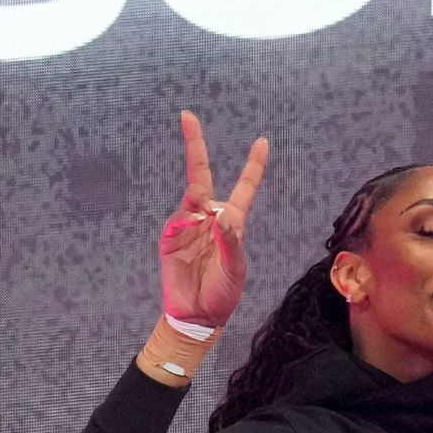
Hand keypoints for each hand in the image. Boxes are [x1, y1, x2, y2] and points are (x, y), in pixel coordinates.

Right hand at [159, 111, 269, 325]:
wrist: (196, 316)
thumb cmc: (222, 294)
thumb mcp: (236, 270)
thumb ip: (231, 242)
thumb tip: (219, 215)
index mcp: (232, 222)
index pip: (244, 187)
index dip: (253, 165)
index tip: (262, 141)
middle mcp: (209, 218)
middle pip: (202, 175)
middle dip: (195, 146)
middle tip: (187, 115)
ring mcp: (187, 226)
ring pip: (191, 198)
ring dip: (198, 202)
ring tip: (205, 223)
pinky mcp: (170, 238)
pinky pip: (177, 221)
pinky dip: (185, 223)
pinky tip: (192, 231)